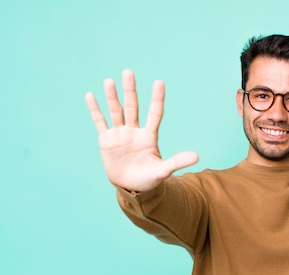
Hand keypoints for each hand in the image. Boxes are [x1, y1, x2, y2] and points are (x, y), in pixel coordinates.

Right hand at [86, 69, 198, 191]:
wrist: (130, 187)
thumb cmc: (149, 179)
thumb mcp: (163, 171)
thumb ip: (177, 161)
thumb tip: (197, 156)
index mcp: (149, 136)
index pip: (154, 114)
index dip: (157, 99)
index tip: (159, 82)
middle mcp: (134, 131)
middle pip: (132, 107)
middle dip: (130, 90)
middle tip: (128, 72)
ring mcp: (120, 134)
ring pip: (116, 111)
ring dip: (112, 97)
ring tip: (109, 81)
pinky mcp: (106, 140)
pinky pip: (100, 122)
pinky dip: (95, 110)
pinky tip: (90, 95)